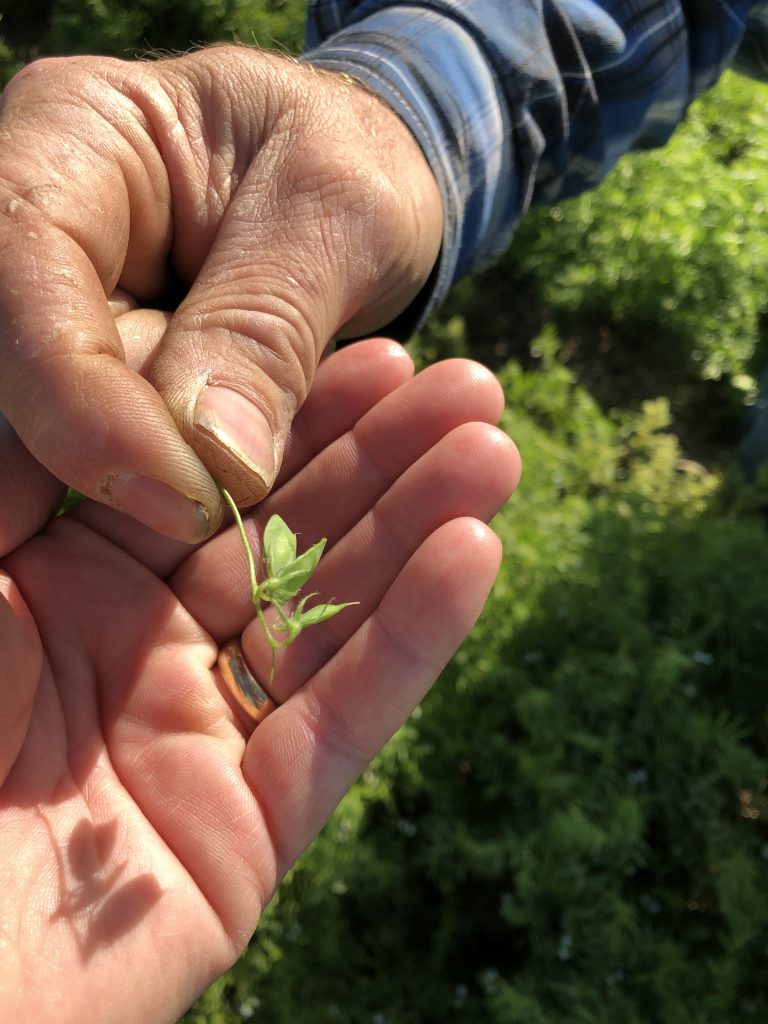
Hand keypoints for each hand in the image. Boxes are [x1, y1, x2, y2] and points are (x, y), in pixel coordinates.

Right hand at [0, 47, 442, 539]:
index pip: (25, 274)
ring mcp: (73, 315)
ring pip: (62, 428)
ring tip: (219, 537)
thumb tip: (218, 460)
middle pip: (25, 370)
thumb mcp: (337, 217)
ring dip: (146, 488)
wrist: (366, 194)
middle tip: (195, 534)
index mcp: (77, 142)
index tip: (186, 495)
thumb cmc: (354, 169)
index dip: (84, 402)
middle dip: (104, 463)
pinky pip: (123, 450)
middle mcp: (49, 236)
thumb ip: (267, 327)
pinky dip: (179, 491)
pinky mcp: (112, 380)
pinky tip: (224, 526)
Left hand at [0, 342, 519, 1023]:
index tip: (377, 351)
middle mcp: (141, 653)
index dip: (295, 412)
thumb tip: (142, 386)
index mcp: (67, 585)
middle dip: (381, 460)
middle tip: (471, 387)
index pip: (209, 479)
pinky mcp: (240, 836)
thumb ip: (35, 471)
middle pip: (287, 539)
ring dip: (416, 532)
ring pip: (329, 621)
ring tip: (494, 450)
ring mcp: (196, 744)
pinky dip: (409, 643)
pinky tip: (475, 554)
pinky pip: (337, 725)